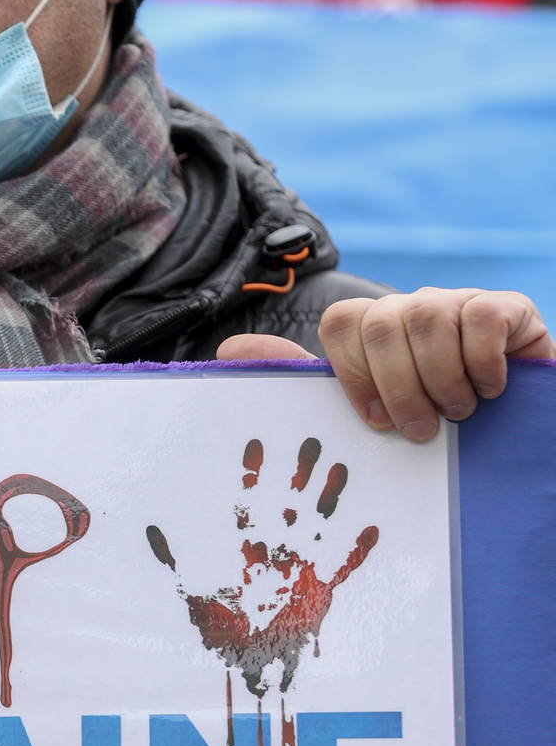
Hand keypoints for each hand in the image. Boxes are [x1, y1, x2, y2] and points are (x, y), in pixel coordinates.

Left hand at [219, 287, 554, 440]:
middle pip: (381, 320)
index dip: (352, 374)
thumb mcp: (370, 412)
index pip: (340, 323)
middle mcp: (413, 309)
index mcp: (374, 330)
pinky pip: (481, 317)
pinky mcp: (508, 309)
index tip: (375, 421)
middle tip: (423, 431)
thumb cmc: (434, 429)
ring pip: (427, 316)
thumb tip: (227, 350)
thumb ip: (304, 381)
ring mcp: (459, 304)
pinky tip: (492, 390)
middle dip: (399, 386)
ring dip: (442, 381)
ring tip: (460, 414)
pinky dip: (483, 363)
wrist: (519, 440)